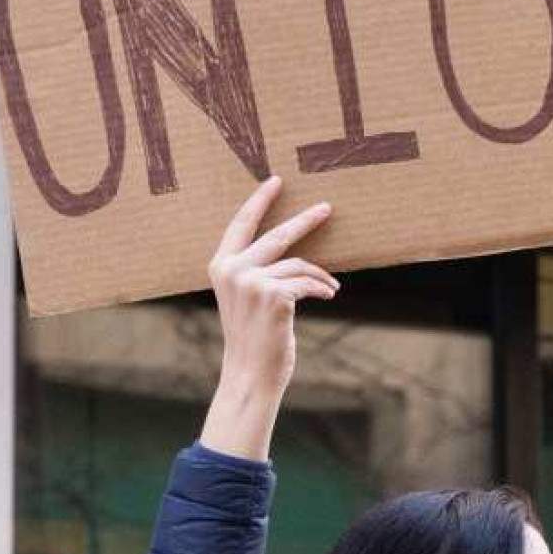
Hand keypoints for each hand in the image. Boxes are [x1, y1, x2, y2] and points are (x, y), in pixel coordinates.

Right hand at [198, 177, 336, 460]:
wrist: (250, 372)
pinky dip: (322, 287)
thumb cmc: (253, 337)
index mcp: (220, 266)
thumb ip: (256, 271)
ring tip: (332, 287)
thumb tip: (291, 252)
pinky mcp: (274, 295)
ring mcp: (251, 281)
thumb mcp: (247, 298)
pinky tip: (330, 294)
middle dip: (305, 220)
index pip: (241, 225)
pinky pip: (308, 282)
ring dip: (320, 275)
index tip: (276, 181)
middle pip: (277, 234)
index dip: (259, 202)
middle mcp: (232, 269)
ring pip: (299, 264)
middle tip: (327, 207)